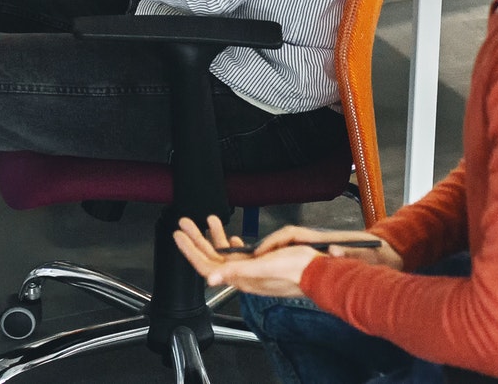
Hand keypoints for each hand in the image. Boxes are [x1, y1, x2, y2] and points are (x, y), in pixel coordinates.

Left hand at [172, 216, 317, 298]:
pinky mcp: (260, 264)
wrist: (319, 273)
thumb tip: (210, 279)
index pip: (206, 266)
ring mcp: (250, 269)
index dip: (190, 251)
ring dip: (213, 236)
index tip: (178, 234)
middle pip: (211, 257)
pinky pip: (240, 254)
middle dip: (197, 238)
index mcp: (239, 277)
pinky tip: (230, 236)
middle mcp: (242, 274)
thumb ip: (235, 271)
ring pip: (224, 253)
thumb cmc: (294, 269)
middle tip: (184, 222)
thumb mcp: (262, 267)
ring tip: (207, 218)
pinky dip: (231, 243)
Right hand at [256, 223, 403, 269]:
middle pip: (284, 240)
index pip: (290, 234)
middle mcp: (316, 241)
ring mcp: (317, 248)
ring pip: (288, 248)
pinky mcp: (321, 256)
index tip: (260, 253)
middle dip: (266, 249)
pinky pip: (295, 256)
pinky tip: (278, 274)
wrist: (387, 254)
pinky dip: (283, 262)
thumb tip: (335, 251)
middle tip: (250, 263)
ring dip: (273, 256)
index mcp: (323, 238)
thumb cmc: (375, 254)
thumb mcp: (362, 254)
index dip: (272, 243)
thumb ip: (348, 253)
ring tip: (259, 269)